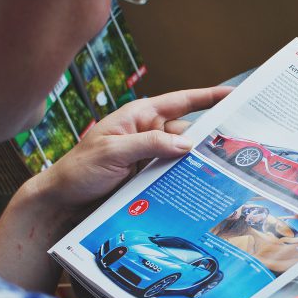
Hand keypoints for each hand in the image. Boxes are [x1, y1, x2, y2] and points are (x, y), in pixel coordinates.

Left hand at [28, 86, 232, 215]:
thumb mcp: (112, 153)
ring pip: (183, 157)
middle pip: (188, 132)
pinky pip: (173, 175)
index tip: (233, 94)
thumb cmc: (78, 171)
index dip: (208, 96)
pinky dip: (185, 179)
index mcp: (139, 117)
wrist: (61, 203)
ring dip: (197, 163)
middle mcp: (147, 134)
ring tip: (221, 171)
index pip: (180, 101)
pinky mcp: (147, 177)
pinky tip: (199, 187)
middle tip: (236, 145)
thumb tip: (186, 143)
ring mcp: (148, 157)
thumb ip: (149, 145)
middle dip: (209, 137)